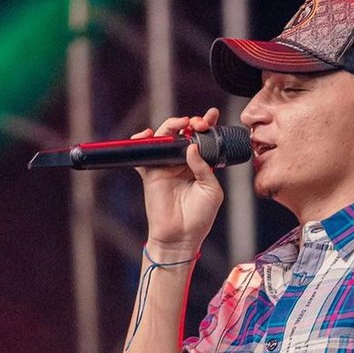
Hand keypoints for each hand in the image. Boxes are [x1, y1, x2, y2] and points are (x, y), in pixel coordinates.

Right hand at [134, 108, 226, 252]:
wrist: (180, 237)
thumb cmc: (200, 217)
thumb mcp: (212, 190)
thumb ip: (204, 167)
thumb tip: (192, 146)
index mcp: (200, 166)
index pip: (203, 140)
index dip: (207, 125)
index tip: (212, 115)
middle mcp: (182, 163)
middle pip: (183, 134)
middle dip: (190, 123)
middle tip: (198, 124)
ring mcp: (165, 166)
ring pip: (164, 138)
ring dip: (170, 126)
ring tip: (181, 124)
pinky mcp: (150, 173)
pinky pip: (142, 153)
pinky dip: (141, 142)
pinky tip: (146, 135)